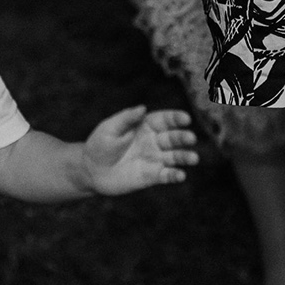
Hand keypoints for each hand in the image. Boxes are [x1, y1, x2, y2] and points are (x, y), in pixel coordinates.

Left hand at [81, 106, 196, 195]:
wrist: (91, 170)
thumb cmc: (99, 145)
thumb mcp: (110, 128)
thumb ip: (126, 118)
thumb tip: (142, 107)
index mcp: (145, 125)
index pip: (164, 120)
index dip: (176, 118)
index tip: (185, 118)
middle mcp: (154, 141)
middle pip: (173, 138)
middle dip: (182, 137)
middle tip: (190, 138)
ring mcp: (154, 159)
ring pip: (174, 156)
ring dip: (185, 157)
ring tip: (194, 158)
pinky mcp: (152, 176)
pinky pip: (166, 175)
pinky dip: (175, 175)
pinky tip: (181, 175)